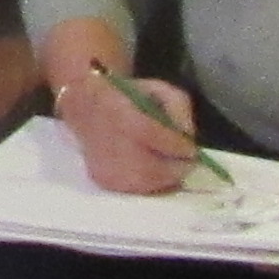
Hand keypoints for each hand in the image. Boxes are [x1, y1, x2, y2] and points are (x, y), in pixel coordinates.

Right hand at [54, 66, 199, 195]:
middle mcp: (109, 144)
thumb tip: (187, 135)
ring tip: (168, 164)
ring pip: (148, 183)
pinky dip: (150, 183)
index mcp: (121, 115)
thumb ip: (178, 107)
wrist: (86, 109)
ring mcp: (105, 167)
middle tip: (184, 161)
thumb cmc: (127, 98)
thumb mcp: (157, 89)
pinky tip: (150, 168)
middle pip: (153, 169)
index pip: (152, 136)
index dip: (177, 146)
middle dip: (176, 167)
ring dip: (165, 177)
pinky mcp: (104, 180)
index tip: (191, 149)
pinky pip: (137, 190)